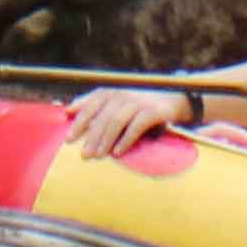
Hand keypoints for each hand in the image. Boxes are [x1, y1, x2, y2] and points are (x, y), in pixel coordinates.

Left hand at [61, 86, 184, 159]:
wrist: (178, 100)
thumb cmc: (143, 104)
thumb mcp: (119, 101)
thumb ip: (96, 104)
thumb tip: (68, 109)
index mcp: (114, 90)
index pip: (92, 103)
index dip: (80, 120)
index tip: (69, 138)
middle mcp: (125, 93)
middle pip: (103, 116)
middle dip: (91, 137)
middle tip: (84, 155)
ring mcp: (140, 101)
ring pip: (116, 121)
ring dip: (105, 141)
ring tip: (98, 156)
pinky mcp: (154, 111)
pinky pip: (136, 126)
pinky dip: (125, 140)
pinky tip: (117, 153)